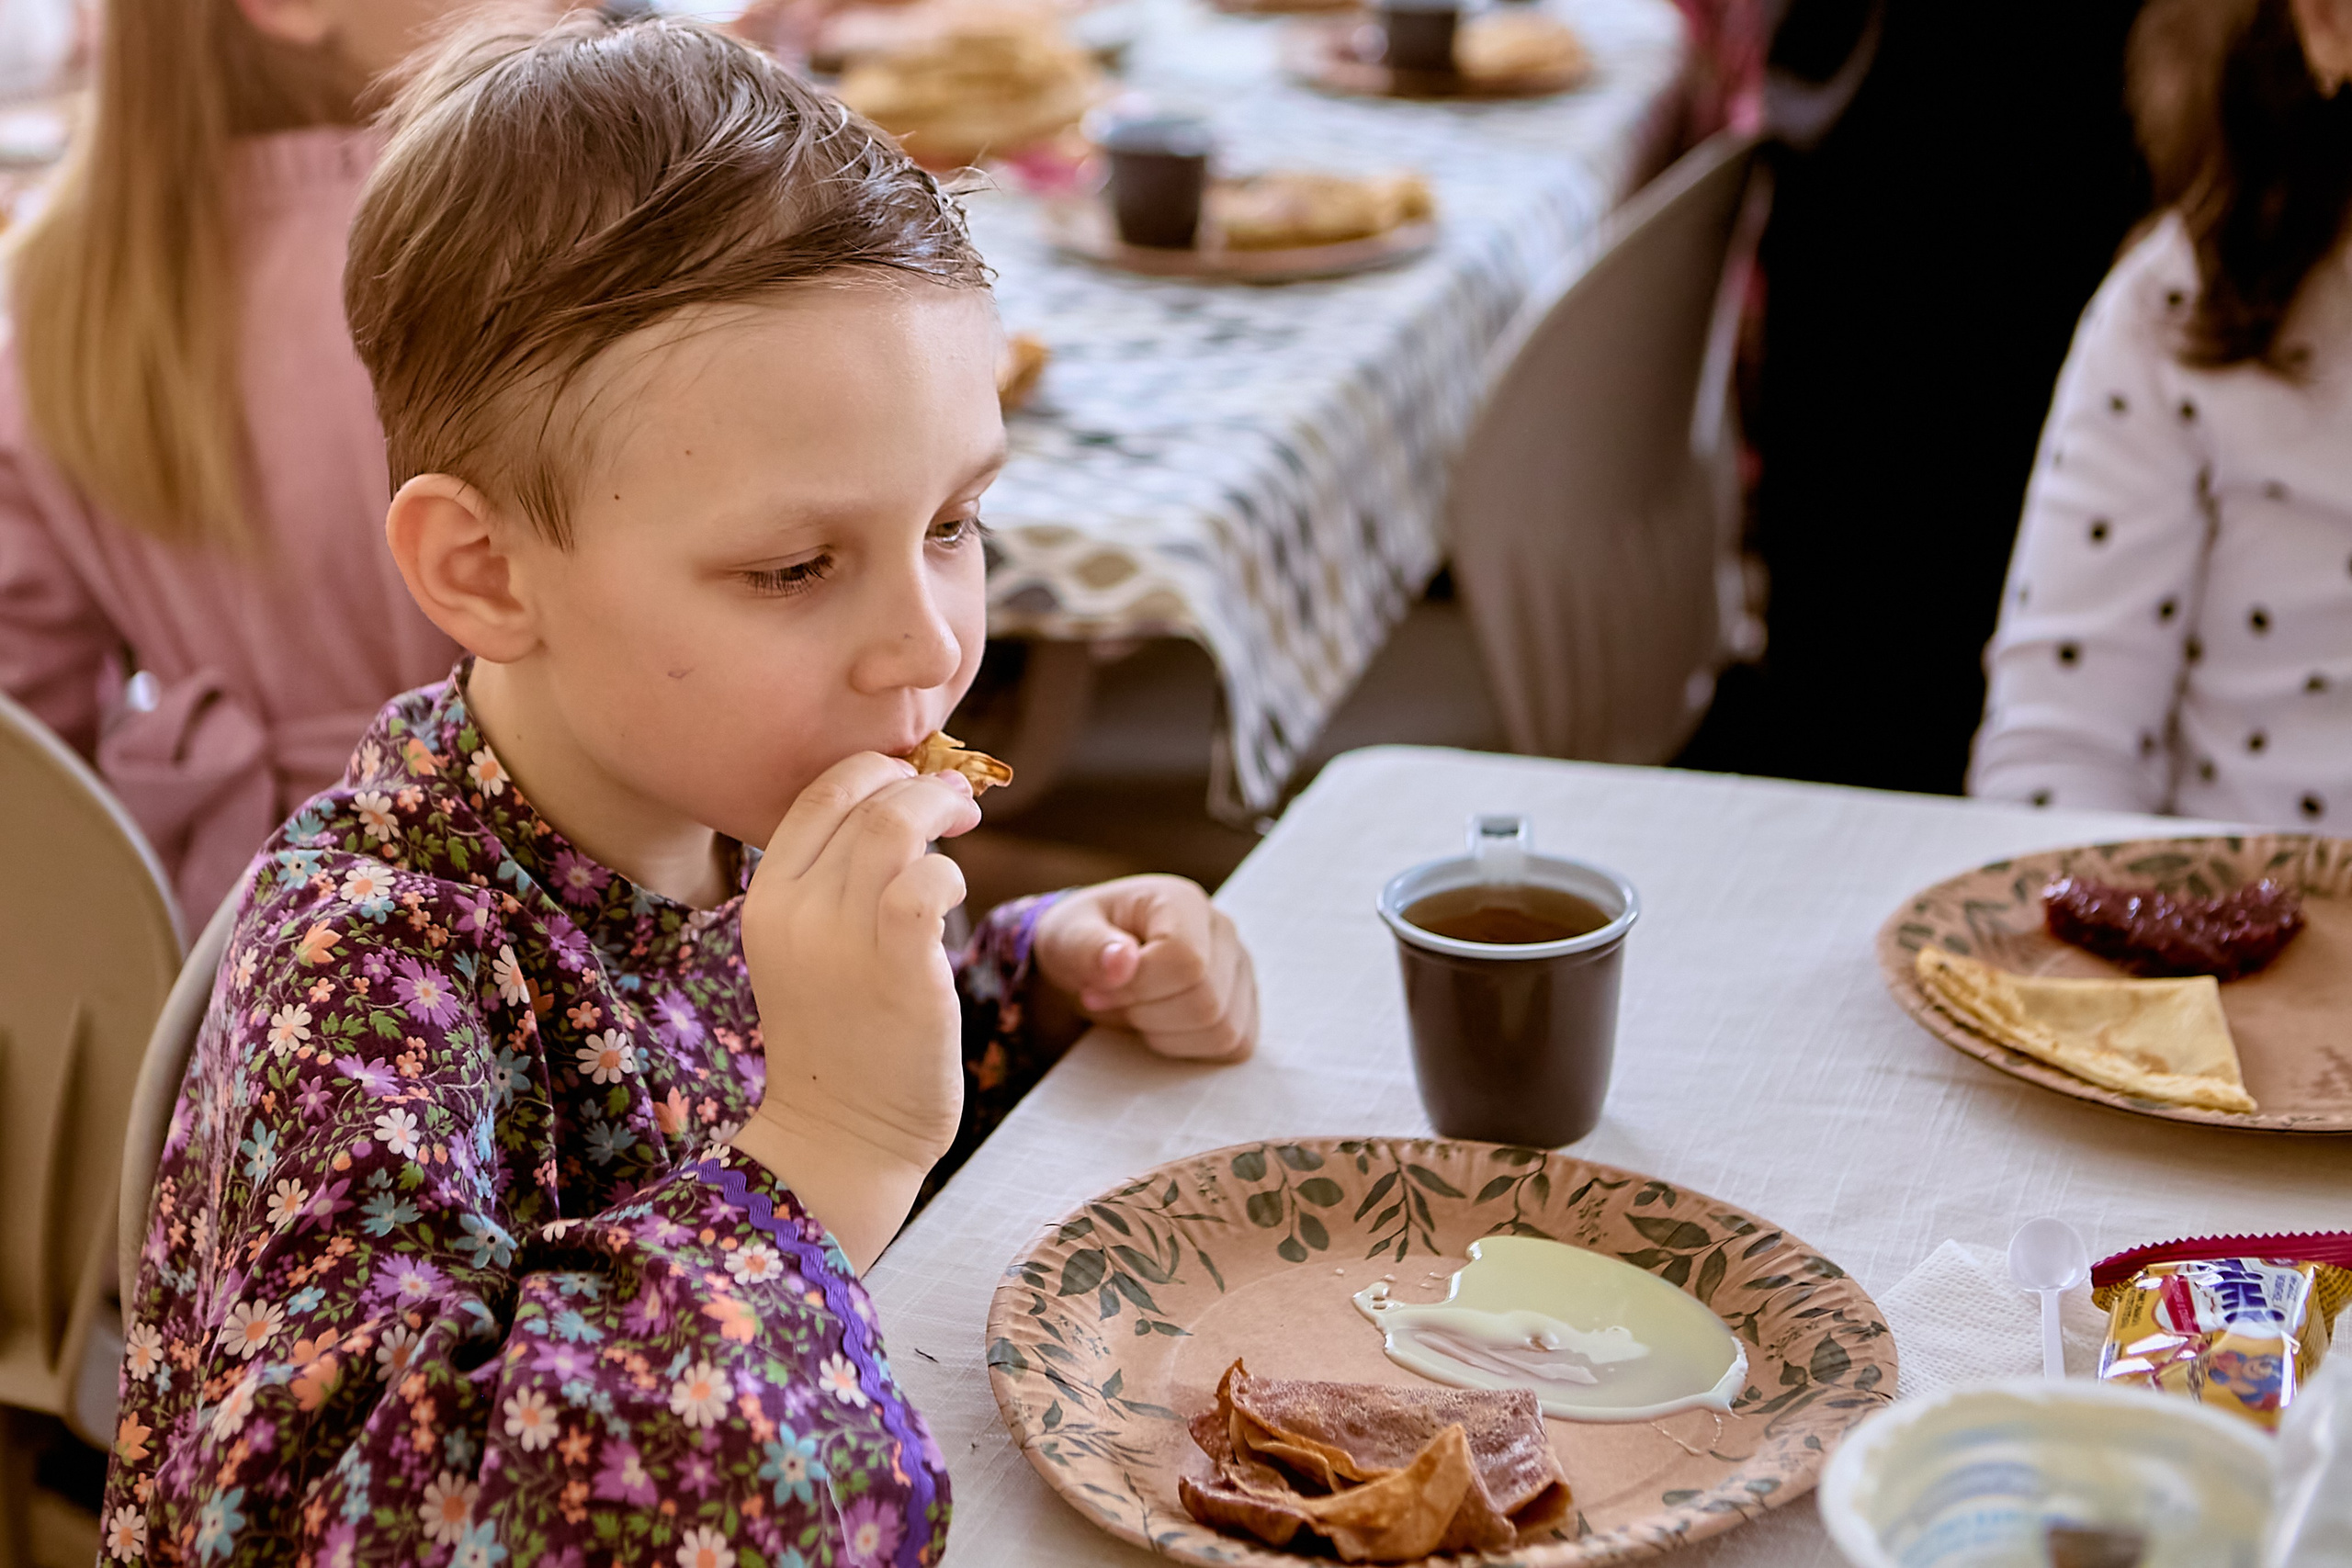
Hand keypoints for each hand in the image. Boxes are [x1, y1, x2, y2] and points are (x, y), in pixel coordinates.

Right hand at [730, 753, 979, 1269]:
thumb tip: (908, 805)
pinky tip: (954, 896)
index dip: (878, 768)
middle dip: (922, 783)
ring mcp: (845, 944)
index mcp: (768, 897)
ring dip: (941, 811)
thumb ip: (840, 879)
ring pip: (895, 827)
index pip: (819, 790)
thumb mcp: (811, 946)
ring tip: (964, 829)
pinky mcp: (901, 975)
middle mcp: (798, 912)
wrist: (841, 1136)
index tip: (915, 783)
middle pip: (863, 796)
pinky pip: (927, 886)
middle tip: (958, 803)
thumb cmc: (841, 1035)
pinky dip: (950, 873)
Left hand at [1032, 875, 1256, 1061]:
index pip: (1186, 960)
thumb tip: (1121, 962)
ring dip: (1166, 1033)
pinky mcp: (1244, 1005)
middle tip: (1115, 1001)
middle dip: (1147, 1013)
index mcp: (1182, 901)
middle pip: (1207, 1001)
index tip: (1096, 989)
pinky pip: (1233, 1046)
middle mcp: (1223, 931)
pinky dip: (1189, 1047)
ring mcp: (1239, 969)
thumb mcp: (1065, 936)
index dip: (1138, 987)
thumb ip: (1087, 946)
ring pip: (1223, 1029)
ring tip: (1138, 1010)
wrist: (1096, 960)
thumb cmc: (1082, 942)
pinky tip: (1160, 1024)